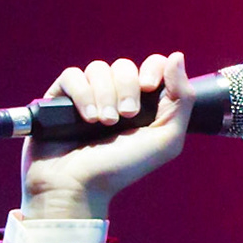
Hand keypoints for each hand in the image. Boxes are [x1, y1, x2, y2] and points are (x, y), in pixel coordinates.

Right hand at [20, 52, 192, 218]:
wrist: (79, 186)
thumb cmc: (123, 167)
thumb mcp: (166, 139)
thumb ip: (182, 99)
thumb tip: (177, 56)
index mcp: (144, 103)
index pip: (153, 64)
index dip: (152, 68)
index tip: (149, 87)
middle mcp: (116, 96)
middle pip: (125, 65)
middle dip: (127, 88)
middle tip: (126, 117)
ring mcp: (87, 96)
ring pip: (99, 68)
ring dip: (104, 95)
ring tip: (104, 123)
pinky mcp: (60, 98)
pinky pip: (72, 75)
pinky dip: (82, 93)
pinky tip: (86, 117)